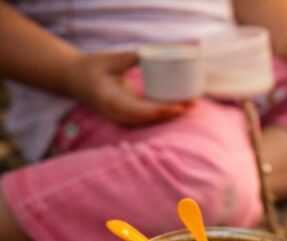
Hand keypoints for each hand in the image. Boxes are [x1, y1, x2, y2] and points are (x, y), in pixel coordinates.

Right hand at [67, 52, 187, 125]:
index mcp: (110, 100)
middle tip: (192, 103)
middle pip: (149, 119)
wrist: (75, 80)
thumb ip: (131, 58)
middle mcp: (116, 113)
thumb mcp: (110, 59)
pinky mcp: (126, 115)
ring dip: (170, 116)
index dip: (161, 111)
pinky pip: (147, 118)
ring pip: (149, 121)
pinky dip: (163, 114)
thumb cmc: (91, 67)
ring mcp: (120, 117)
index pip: (140, 111)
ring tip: (191, 105)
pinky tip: (180, 108)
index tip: (179, 106)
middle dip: (171, 114)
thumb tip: (151, 53)